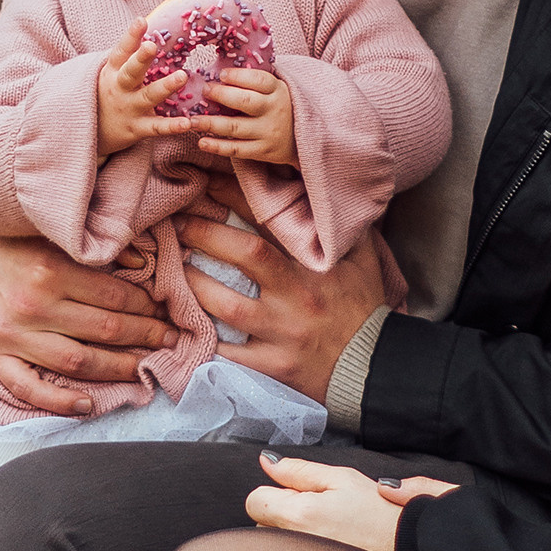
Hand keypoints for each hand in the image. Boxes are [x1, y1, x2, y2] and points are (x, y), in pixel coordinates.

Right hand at [0, 214, 172, 416]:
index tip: (164, 310)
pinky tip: (87, 405)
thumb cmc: (17, 241)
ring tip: (144, 368)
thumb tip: (142, 259)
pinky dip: (59, 402)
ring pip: (78, 362)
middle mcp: (31, 304)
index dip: (147, 306)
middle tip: (170, 339)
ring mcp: (11, 334)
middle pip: (105, 330)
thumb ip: (95, 247)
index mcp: (50, 268)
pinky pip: (27, 387)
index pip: (115, 296)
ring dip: (119, 368)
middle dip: (146, 336)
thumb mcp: (54, 231)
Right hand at [97, 15, 189, 160]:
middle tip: (151, 46)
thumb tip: (147, 21)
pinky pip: (156, 127)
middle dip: (140, 59)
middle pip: (130, 72)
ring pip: (147, 97)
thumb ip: (129, 53)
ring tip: (182, 77)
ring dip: (165, 87)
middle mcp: (120, 88)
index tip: (141, 21)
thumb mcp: (113, 72)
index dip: (131, 36)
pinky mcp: (137, 129)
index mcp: (114, 71)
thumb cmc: (110, 93)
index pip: (121, 51)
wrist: (89, 131)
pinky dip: (171, 127)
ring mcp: (128, 108)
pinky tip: (187, 123)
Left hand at [176, 178, 388, 401]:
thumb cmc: (363, 305)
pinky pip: (228, 354)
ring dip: (194, 285)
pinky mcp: (273, 366)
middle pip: (245, 255)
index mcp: (317, 264)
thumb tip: (321, 187)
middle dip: (206, 234)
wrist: (374, 365)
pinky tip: (180, 327)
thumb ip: (340, 223)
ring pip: (226, 305)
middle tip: (178, 224)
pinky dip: (202, 341)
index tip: (207, 184)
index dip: (236, 197)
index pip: (272, 220)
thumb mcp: (363, 257)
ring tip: (176, 270)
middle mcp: (298, 295)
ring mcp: (283, 332)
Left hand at [197, 69, 295, 167]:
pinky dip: (218, 147)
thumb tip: (218, 69)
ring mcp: (268, 132)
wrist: (302, 137)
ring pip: (236, 127)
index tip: (222, 74)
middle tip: (204, 91)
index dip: (239, 76)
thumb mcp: (275, 90)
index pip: (259, 80)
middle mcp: (274, 110)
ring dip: (211, 123)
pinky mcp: (263, 151)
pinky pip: (237, 149)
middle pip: (245, 101)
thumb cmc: (278, 106)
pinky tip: (202, 142)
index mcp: (277, 90)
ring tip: (191, 121)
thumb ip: (253, 82)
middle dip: (221, 95)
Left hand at [246, 451, 459, 550]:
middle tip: (317, 511)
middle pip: (260, 524)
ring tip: (324, 531)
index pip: (254, 500)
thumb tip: (267, 462)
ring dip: (288, 535)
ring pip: (274, 545)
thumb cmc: (379, 511)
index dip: (274, 492)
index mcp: (298, 515)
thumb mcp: (341, 478)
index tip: (298, 495)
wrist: (408, 547)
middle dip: (279, 514)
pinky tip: (325, 550)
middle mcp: (293, 545)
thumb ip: (298, 470)